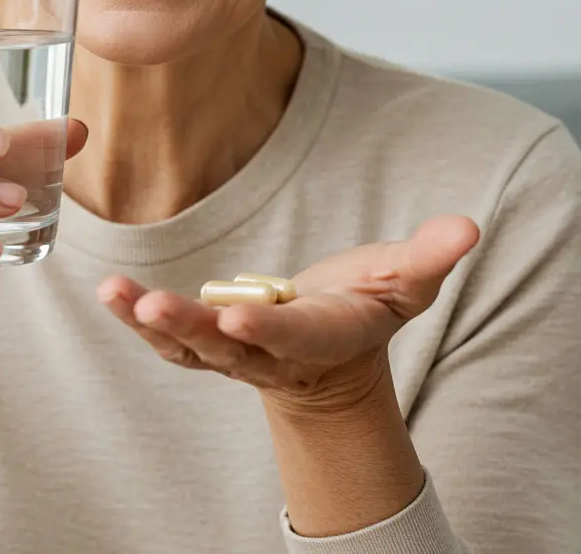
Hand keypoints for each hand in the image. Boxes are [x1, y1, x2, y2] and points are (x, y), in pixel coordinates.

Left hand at [99, 216, 479, 410]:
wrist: (332, 348)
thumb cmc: (367, 305)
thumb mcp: (405, 281)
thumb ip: (429, 257)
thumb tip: (468, 226)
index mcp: (323, 336)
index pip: (295, 338)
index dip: (269, 331)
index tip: (236, 320)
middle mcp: (271, 353)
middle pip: (227, 349)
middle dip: (190, 329)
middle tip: (152, 306)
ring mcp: (234, 353)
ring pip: (188, 346)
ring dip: (150, 322)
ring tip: (115, 294)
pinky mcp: (209, 341)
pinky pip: (168, 337)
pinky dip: (138, 319)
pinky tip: (112, 294)